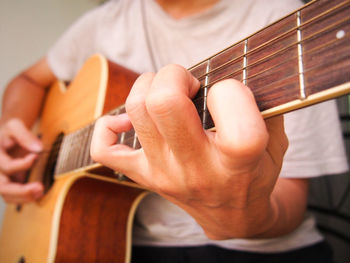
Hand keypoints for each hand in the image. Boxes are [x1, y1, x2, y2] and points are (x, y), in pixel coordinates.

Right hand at [0, 118, 43, 202]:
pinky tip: (38, 194)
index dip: (22, 164)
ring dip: (24, 197)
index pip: (7, 167)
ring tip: (41, 192)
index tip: (35, 156)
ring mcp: (0, 179)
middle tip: (40, 187)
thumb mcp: (14, 126)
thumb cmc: (9, 132)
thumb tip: (38, 149)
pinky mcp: (8, 184)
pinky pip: (12, 197)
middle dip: (21, 190)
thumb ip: (25, 135)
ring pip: (7, 195)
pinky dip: (24, 198)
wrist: (4, 139)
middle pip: (2, 187)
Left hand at [90, 64, 287, 238]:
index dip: (229, 86)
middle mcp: (197, 168)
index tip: (229, 95)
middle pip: (164, 102)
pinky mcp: (145, 177)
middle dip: (174, 75)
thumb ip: (262, 106)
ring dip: (148, 86)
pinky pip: (105, 151)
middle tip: (187, 84)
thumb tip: (233, 73)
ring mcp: (165, 174)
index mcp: (238, 160)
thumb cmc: (255, 174)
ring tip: (165, 93)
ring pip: (136, 111)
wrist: (233, 217)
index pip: (227, 101)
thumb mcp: (275, 142)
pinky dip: (109, 127)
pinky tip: (128, 122)